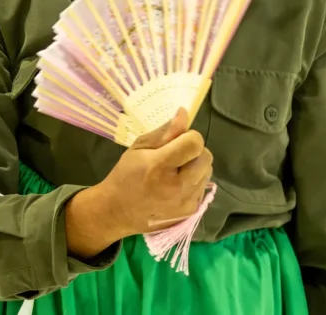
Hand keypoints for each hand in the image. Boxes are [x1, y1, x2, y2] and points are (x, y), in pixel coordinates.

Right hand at [64, 109, 212, 257]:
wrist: (118, 212)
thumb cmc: (126, 175)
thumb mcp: (139, 147)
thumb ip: (165, 131)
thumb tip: (184, 114)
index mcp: (160, 166)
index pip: (194, 143)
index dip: (188, 137)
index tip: (176, 141)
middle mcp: (177, 187)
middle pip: (205, 157)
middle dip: (193, 151)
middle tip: (176, 156)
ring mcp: (186, 202)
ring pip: (207, 171)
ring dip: (195, 167)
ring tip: (176, 171)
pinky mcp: (191, 212)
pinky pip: (202, 187)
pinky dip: (193, 182)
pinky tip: (176, 185)